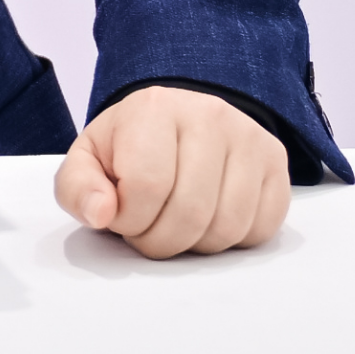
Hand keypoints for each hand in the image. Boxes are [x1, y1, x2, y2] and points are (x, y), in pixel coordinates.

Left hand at [53, 85, 290, 257]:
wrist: (176, 123)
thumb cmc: (129, 147)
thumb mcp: (88, 161)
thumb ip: (78, 188)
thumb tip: (100, 213)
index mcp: (155, 108)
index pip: (147, 188)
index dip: (129, 220)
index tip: (122, 214)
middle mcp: (210, 115)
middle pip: (190, 214)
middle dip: (160, 240)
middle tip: (148, 227)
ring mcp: (249, 137)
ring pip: (227, 227)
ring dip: (195, 244)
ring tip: (176, 221)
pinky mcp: (276, 162)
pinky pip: (261, 228)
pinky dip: (232, 240)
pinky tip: (209, 217)